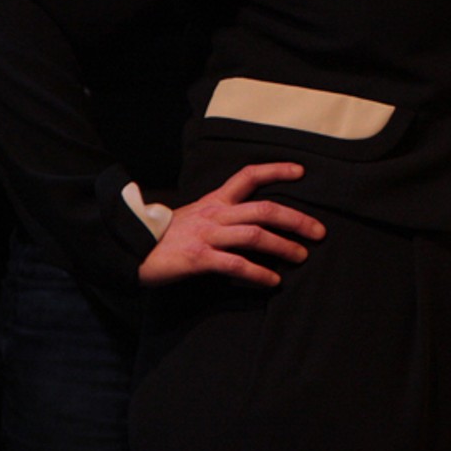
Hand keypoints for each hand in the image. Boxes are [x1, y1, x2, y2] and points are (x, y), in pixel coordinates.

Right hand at [138, 163, 324, 287]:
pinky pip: (236, 264)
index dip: (276, 170)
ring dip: (284, 246)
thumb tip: (255, 224)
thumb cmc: (167, 236)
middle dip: (296, 219)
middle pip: (264, 209)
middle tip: (319, 232)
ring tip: (302, 256)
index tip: (301, 172)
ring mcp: (208, 235)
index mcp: (215, 200)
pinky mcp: (199, 258)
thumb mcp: (196, 215)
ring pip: (255, 235)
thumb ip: (223, 215)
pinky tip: (273, 280)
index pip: (249, 175)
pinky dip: (258, 273)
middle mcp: (215, 213)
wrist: (130, 250)